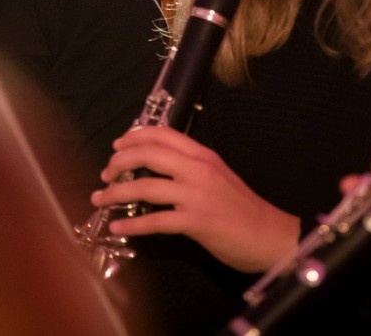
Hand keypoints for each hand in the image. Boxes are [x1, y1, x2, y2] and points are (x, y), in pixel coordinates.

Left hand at [89, 126, 299, 272]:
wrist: (270, 235)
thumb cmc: (243, 209)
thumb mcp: (219, 176)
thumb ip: (191, 168)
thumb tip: (158, 167)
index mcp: (203, 156)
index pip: (163, 134)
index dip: (134, 136)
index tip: (117, 145)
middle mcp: (198, 170)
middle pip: (148, 154)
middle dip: (119, 162)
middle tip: (105, 172)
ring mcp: (196, 195)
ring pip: (145, 187)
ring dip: (116, 193)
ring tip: (101, 199)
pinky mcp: (196, 222)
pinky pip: (155, 221)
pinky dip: (132, 225)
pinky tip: (118, 227)